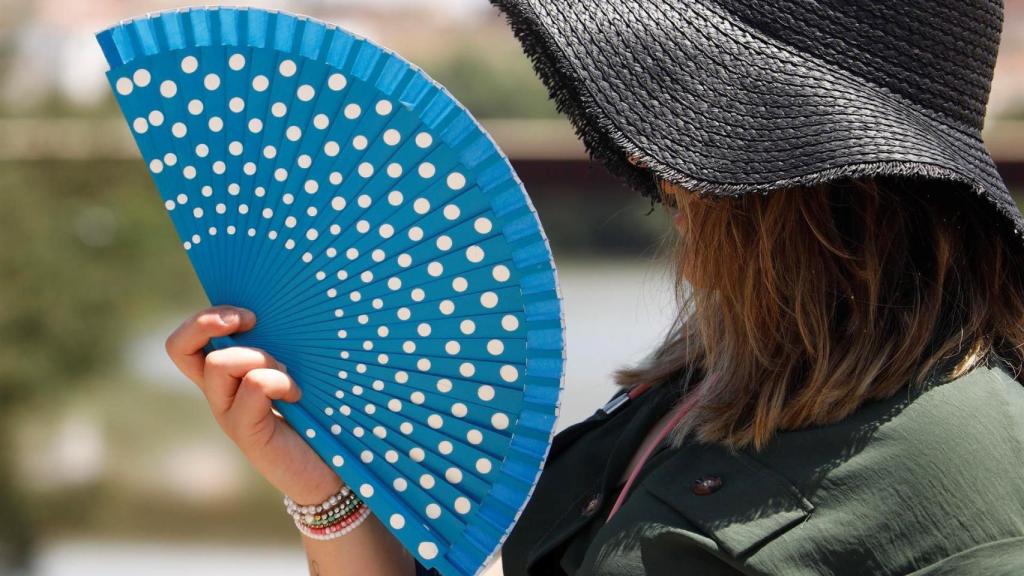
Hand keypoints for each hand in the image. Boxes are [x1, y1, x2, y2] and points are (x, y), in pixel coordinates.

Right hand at [165, 305, 342, 504]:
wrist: (330, 472)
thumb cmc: (320, 416)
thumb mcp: (296, 372)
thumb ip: (281, 347)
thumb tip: (285, 308)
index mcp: (227, 377)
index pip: (185, 343)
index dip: (202, 318)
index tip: (246, 314)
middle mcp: (219, 394)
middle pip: (179, 347)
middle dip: (208, 320)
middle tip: (250, 320)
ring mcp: (228, 415)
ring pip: (220, 363)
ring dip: (260, 356)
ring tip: (288, 374)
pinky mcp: (246, 433)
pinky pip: (253, 386)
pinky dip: (280, 381)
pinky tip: (296, 396)